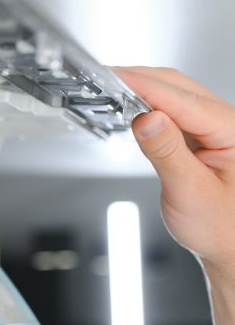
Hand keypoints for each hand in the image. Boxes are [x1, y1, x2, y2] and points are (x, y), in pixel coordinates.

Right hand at [114, 67, 234, 275]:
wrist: (233, 247)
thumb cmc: (221, 227)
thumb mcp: (189, 192)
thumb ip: (167, 151)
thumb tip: (147, 117)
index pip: (183, 100)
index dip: (145, 86)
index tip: (114, 77)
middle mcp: (230, 123)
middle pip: (180, 87)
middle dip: (141, 80)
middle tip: (104, 78)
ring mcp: (219, 128)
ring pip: (177, 95)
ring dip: (145, 90)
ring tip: (112, 90)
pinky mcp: (205, 136)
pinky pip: (176, 110)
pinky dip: (151, 105)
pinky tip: (134, 107)